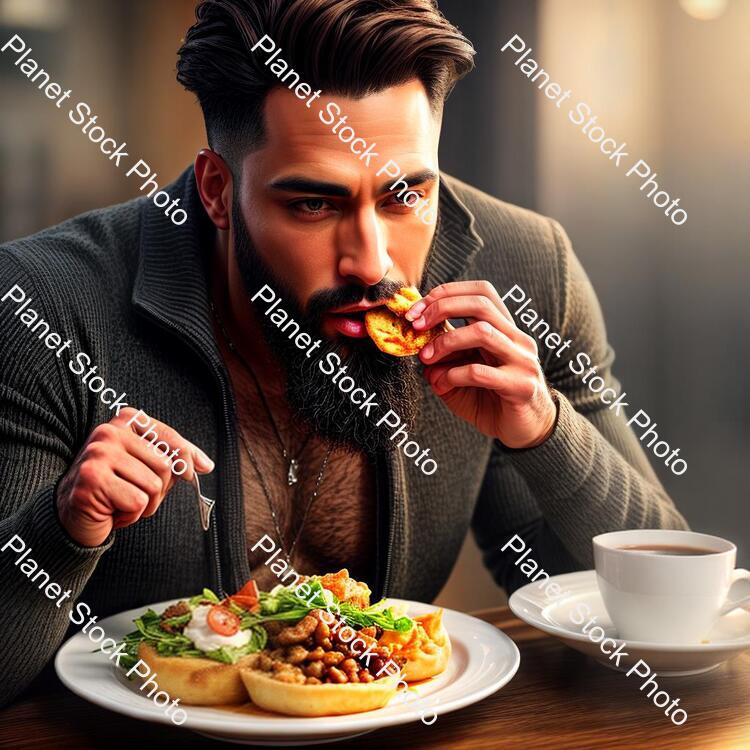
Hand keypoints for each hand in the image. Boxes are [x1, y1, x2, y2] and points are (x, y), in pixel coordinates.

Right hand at [56, 407, 213, 546]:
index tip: (200, 470)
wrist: (73, 517)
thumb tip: (206, 465)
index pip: (169, 437)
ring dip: (144, 505)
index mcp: (124, 421)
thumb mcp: (146, 467)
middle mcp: (108, 432)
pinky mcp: (93, 480)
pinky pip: (137, 502)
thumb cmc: (115, 489)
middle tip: (135, 495)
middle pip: (166, 465)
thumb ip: (174, 460)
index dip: (187, 456)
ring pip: (153, 486)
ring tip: (121, 502)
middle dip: (159, 490)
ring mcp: (98, 454)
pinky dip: (130, 515)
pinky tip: (111, 512)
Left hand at [406, 280, 556, 448]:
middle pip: (481, 303)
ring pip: (482, 332)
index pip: (481, 291)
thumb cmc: (492, 399)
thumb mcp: (462, 374)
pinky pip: (480, 372)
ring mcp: (522, 361)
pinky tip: (442, 385)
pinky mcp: (520, 386)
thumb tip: (419, 347)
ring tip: (427, 359)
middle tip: (416, 325)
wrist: (527, 432)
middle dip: (441, 308)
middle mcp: (517, 339)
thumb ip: (444, 358)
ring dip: (446, 342)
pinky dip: (453, 375)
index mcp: (504, 329)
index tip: (416, 310)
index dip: (446, 293)